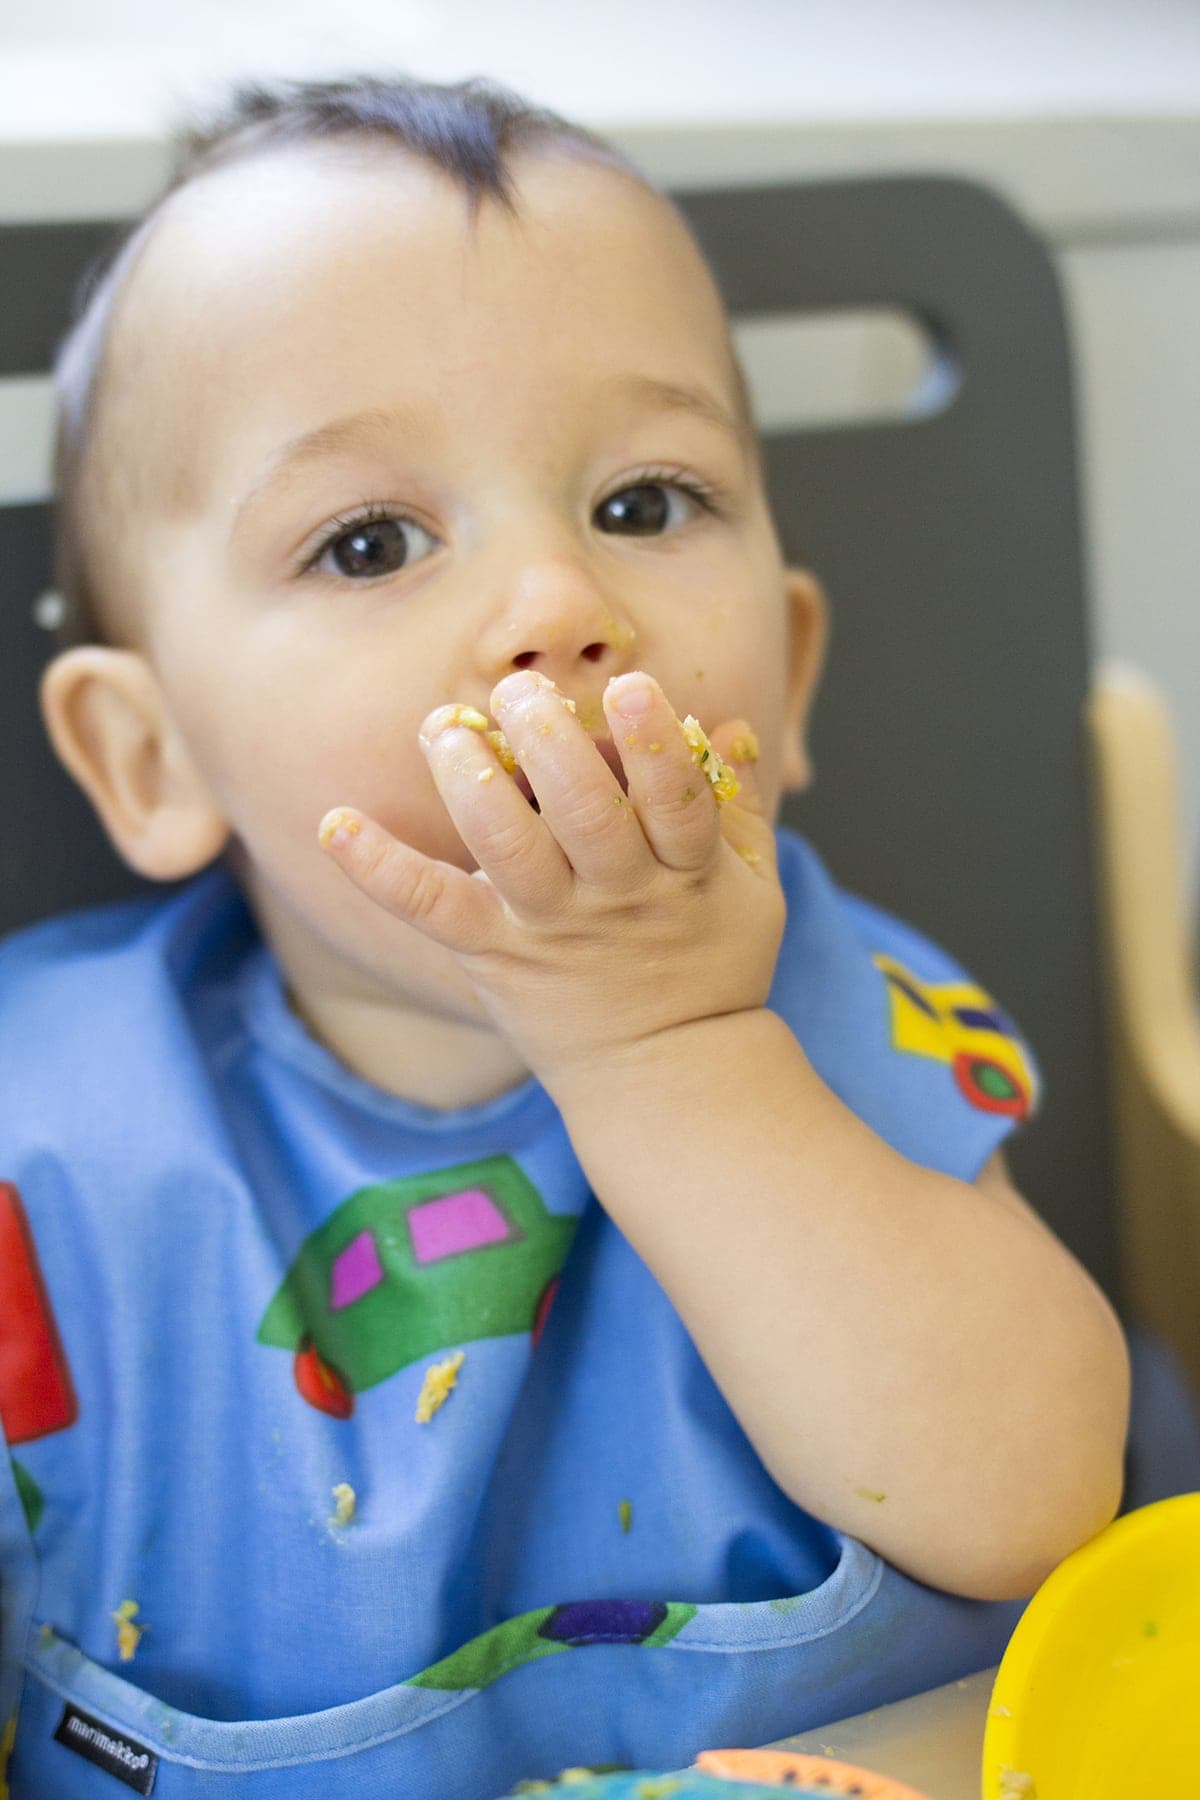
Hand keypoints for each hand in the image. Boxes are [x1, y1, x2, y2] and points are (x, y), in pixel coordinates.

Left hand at [317, 669, 784, 1095]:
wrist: (666, 1074)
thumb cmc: (711, 967)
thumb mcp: (754, 890)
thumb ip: (739, 806)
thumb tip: (732, 725)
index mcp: (686, 873)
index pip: (675, 801)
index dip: (653, 744)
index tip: (630, 685)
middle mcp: (616, 896)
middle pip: (586, 814)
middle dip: (549, 744)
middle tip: (518, 691)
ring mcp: (551, 927)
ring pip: (507, 847)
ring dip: (470, 782)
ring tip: (443, 728)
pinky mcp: (494, 955)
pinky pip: (430, 907)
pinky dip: (378, 867)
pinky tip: (336, 822)